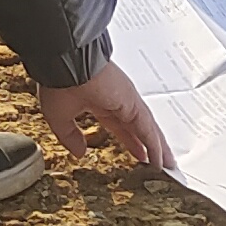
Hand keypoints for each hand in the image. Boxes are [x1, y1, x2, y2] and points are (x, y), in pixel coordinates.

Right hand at [34, 60, 173, 170]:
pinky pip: (146, 127)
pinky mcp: (132, 102)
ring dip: (158, 147)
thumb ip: (70, 136)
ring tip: (167, 164)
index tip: (139, 154)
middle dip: (148, 145)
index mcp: (98, 102)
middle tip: (159, 162)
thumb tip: (80, 152)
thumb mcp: (59, 117)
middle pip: (137, 128)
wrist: (64, 61)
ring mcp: (126, 100)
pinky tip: (161, 159)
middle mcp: (116, 100)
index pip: (119, 126)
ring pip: (146, 128)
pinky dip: (155, 144)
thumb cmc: (57, 82)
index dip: (130, 141)